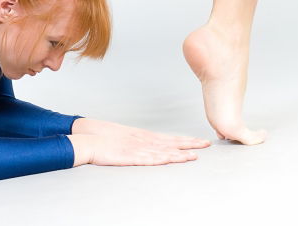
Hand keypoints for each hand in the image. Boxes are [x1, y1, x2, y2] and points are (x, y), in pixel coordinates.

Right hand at [68, 117, 209, 166]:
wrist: (90, 137)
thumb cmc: (107, 137)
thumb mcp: (128, 137)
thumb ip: (140, 141)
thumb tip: (153, 146)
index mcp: (145, 136)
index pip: (171, 138)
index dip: (186, 140)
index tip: (200, 141)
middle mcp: (145, 141)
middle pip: (172, 143)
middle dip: (190, 144)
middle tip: (207, 144)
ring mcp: (138, 148)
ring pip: (163, 152)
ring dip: (179, 154)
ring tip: (194, 155)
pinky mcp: (129, 157)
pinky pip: (147, 159)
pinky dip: (160, 159)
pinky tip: (170, 160)